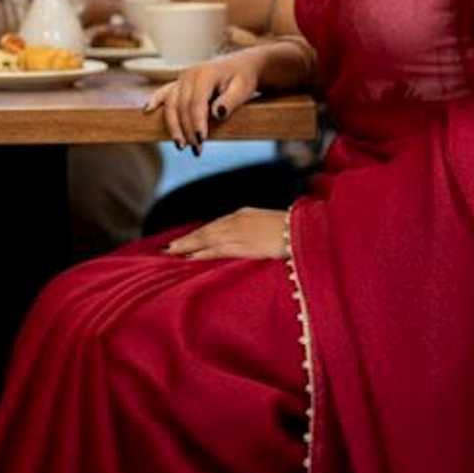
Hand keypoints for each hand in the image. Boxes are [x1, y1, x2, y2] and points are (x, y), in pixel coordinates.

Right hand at [142, 45, 270, 151]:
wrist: (242, 66)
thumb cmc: (243, 79)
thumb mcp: (242, 90)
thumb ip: (230, 101)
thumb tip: (216, 113)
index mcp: (204, 74)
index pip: (196, 103)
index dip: (197, 123)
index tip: (202, 141)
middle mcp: (189, 75)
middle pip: (181, 107)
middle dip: (187, 130)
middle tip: (197, 150)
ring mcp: (182, 79)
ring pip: (171, 104)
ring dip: (173, 126)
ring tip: (180, 146)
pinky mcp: (179, 84)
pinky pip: (164, 93)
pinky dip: (155, 101)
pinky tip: (147, 111)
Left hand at [165, 209, 288, 260]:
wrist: (304, 229)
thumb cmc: (294, 230)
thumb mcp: (271, 226)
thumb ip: (257, 231)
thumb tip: (251, 241)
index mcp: (244, 214)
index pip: (216, 225)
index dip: (200, 234)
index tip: (187, 240)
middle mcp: (237, 220)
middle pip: (207, 230)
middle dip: (188, 239)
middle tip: (169, 247)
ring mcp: (239, 232)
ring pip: (207, 239)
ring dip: (188, 246)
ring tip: (172, 252)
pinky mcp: (242, 245)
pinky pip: (216, 249)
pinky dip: (201, 253)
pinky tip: (190, 258)